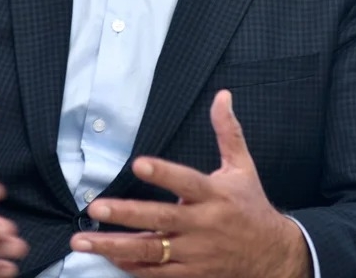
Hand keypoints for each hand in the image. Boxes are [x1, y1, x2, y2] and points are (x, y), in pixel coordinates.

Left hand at [69, 90, 310, 276]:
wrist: (272, 257)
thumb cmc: (251, 206)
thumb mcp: (243, 167)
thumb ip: (228, 132)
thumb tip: (222, 96)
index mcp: (215, 195)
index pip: (186, 182)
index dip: (163, 173)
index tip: (138, 164)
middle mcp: (203, 225)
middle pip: (161, 219)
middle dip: (126, 214)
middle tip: (96, 208)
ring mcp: (194, 253)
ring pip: (151, 251)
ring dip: (115, 247)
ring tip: (82, 241)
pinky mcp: (190, 273)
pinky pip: (156, 273)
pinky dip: (131, 267)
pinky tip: (107, 258)